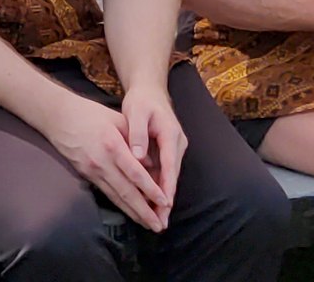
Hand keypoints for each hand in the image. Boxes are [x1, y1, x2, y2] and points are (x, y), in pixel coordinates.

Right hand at [39, 89, 171, 232]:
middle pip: (126, 192)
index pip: (136, 174)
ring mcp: (92, 171)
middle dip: (144, 211)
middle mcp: (102, 163)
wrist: (60, 118)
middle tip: (159, 225)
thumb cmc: (92, 114)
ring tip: (149, 224)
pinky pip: (107, 193)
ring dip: (134, 213)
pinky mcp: (86, 176)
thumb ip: (136, 141)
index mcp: (113, 146)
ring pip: (116, 197)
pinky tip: (131, 213)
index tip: (164, 202)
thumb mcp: (119, 120)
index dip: (150, 190)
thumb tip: (153, 165)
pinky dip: (121, 205)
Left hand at [120, 84, 187, 223]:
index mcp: (170, 133)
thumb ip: (137, 133)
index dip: (167, 186)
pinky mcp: (168, 151)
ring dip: (164, 197)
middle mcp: (177, 142)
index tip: (164, 205)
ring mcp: (174, 147)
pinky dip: (160, 188)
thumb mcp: (137, 112)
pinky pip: (165, 172)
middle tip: (160, 222)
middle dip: (167, 200)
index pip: (170, 165)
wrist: (151, 91)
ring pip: (169, 176)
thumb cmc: (142, 101)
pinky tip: (154, 203)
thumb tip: (137, 156)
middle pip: (173, 175)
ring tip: (158, 219)